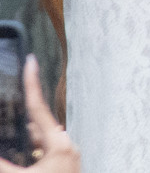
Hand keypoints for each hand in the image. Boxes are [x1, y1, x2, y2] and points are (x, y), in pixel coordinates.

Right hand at [0, 56, 79, 172]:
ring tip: (13, 119)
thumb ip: (2, 164)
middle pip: (40, 125)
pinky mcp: (65, 166)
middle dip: (24, 114)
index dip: (32, 85)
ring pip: (42, 140)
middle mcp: (67, 147)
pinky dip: (31, 150)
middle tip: (20, 87)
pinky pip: (45, 153)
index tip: (31, 62)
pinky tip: (23, 150)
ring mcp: (68, 158)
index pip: (39, 110)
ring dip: (27, 136)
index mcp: (59, 145)